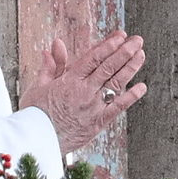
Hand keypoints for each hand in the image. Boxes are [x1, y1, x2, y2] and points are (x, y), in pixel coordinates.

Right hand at [19, 30, 146, 153]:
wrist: (35, 142)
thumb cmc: (35, 115)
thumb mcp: (39, 86)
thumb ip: (52, 65)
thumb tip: (55, 45)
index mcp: (69, 80)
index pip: (93, 58)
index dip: (109, 45)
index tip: (120, 36)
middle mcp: (84, 91)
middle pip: (108, 67)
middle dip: (125, 51)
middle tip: (137, 40)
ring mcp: (93, 107)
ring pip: (115, 83)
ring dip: (130, 68)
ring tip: (140, 55)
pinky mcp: (98, 123)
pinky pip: (118, 108)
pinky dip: (131, 97)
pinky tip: (142, 87)